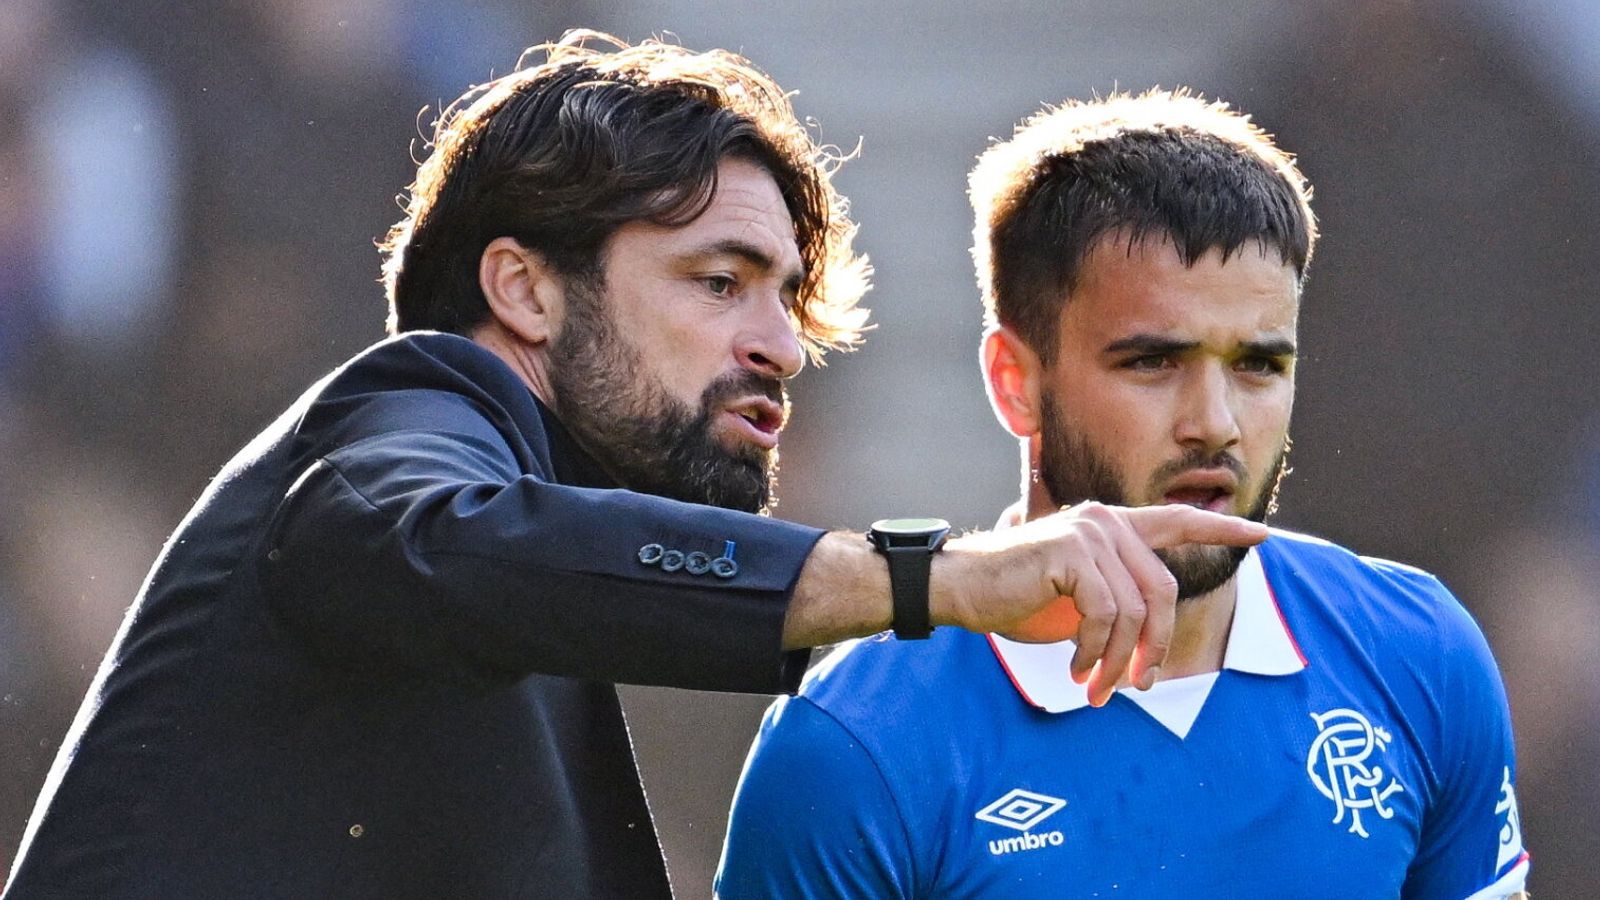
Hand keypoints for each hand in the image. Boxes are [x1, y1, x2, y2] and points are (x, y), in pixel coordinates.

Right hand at [934, 502, 1267, 706]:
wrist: (961, 590)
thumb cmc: (1015, 599)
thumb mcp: (1079, 604)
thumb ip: (1118, 606)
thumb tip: (1152, 651)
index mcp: (1111, 527)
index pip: (1177, 522)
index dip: (1221, 530)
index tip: (1262, 535)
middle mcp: (1106, 521)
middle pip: (1164, 592)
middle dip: (1157, 647)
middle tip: (1138, 687)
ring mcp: (1090, 532)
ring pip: (1135, 611)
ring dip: (1118, 661)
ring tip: (1094, 688)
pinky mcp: (1072, 552)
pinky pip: (1106, 615)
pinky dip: (1094, 652)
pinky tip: (1074, 667)